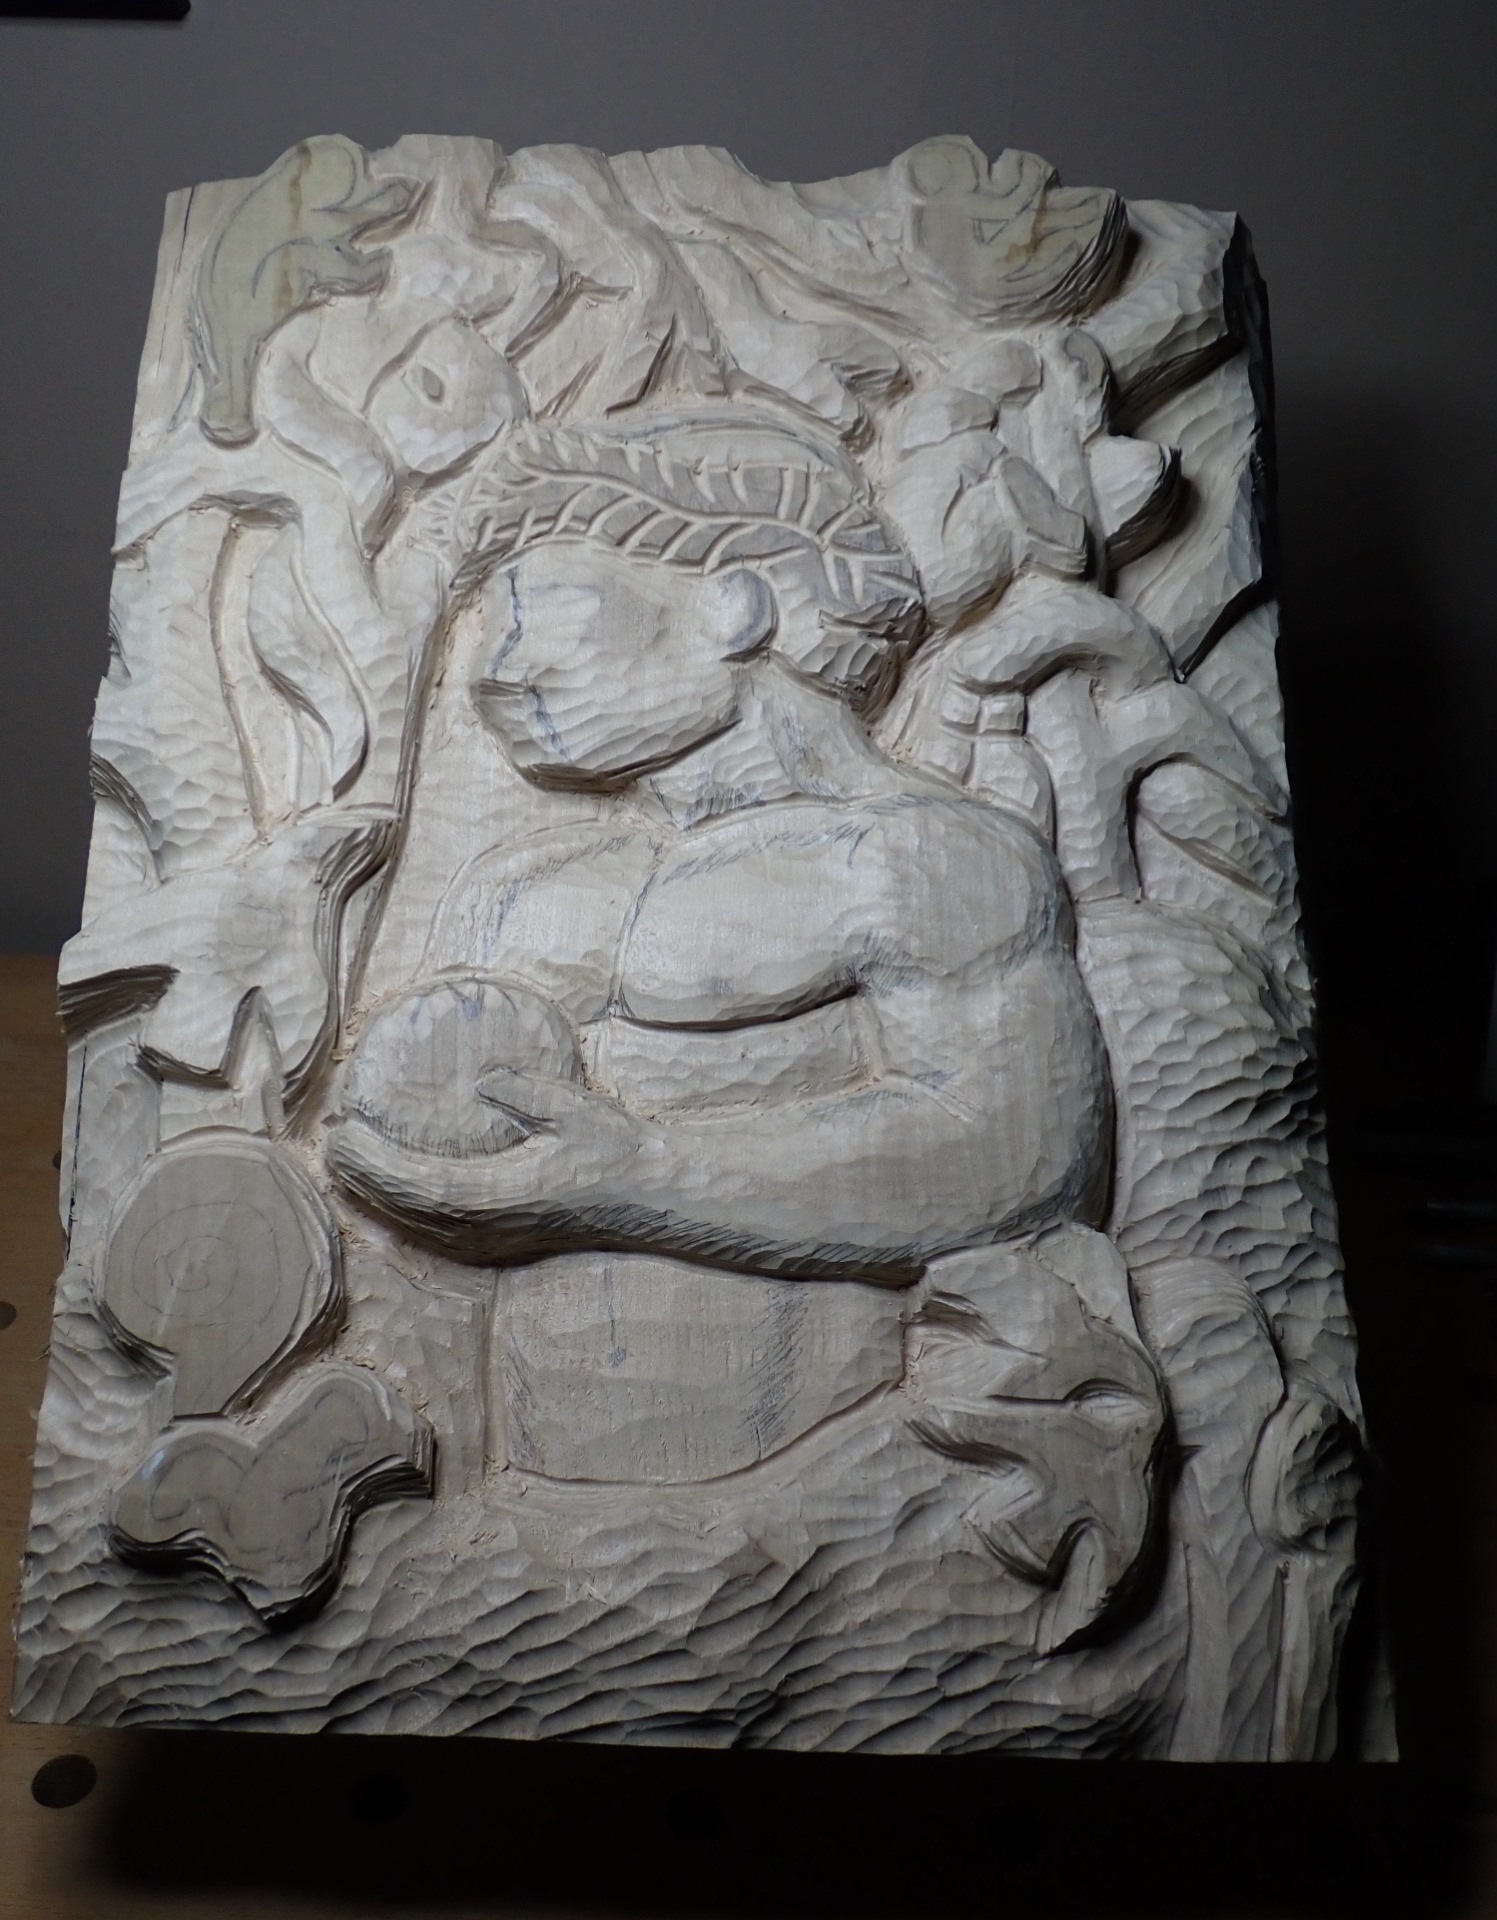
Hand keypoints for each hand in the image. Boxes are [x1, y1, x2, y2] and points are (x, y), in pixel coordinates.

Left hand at [326, 1068, 658, 1261]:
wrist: (650, 1196)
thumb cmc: (616, 1149)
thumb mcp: (575, 1108)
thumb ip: (527, 1092)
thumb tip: (483, 1079)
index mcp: (502, 1196)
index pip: (419, 1185)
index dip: (374, 1164)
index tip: (343, 1133)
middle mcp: (489, 1228)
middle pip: (406, 1210)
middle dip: (362, 1177)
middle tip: (331, 1138)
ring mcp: (493, 1241)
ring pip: (416, 1225)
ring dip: (376, 1194)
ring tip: (347, 1160)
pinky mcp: (499, 1242)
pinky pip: (434, 1230)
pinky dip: (402, 1209)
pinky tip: (388, 1190)